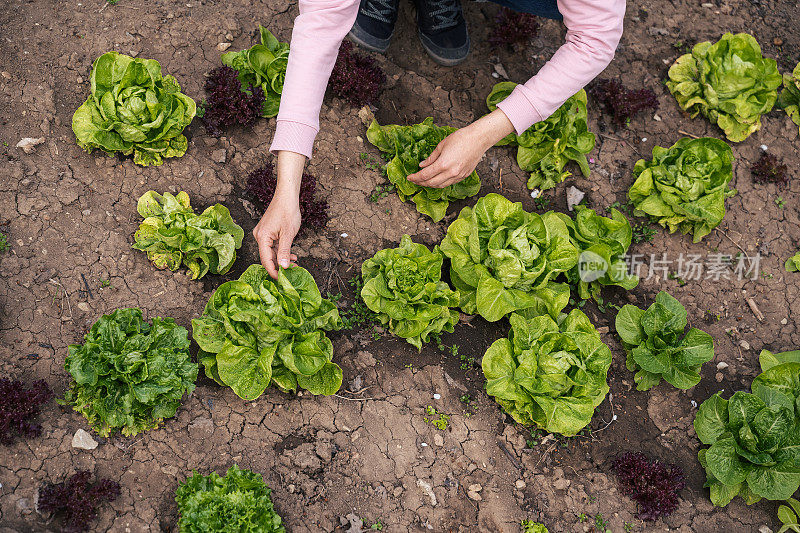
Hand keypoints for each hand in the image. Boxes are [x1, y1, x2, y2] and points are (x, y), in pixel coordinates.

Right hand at [253, 150, 305, 278]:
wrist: (287, 196)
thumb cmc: (287, 212)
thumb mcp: (288, 234)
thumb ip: (284, 251)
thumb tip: (282, 267)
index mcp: (262, 237)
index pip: (266, 260)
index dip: (273, 271)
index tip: (281, 280)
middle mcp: (259, 236)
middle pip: (268, 257)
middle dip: (279, 266)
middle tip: (291, 273)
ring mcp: (263, 234)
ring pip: (271, 252)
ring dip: (282, 259)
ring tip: (295, 264)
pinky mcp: (268, 232)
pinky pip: (273, 246)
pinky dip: (282, 251)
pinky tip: (291, 256)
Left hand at [407, 108, 515, 188]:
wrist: (479, 139)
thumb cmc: (461, 138)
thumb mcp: (442, 145)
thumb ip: (431, 157)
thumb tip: (422, 165)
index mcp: (443, 164)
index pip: (425, 175)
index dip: (415, 177)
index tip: (409, 177)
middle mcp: (451, 172)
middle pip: (432, 183)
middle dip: (421, 183)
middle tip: (415, 180)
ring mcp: (458, 175)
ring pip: (441, 185)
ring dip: (431, 185)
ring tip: (424, 181)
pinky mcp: (464, 176)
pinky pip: (449, 183)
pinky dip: (441, 183)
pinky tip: (437, 179)